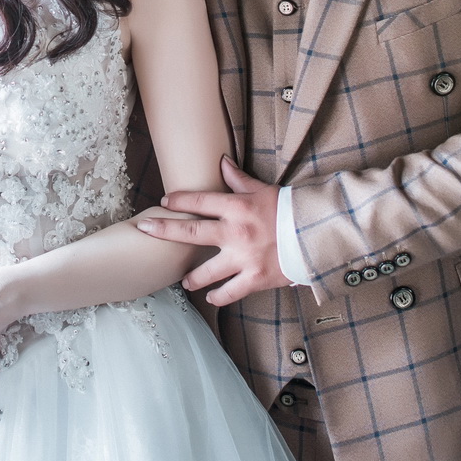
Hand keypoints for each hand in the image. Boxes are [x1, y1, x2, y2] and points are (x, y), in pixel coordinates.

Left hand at [134, 154, 292, 305]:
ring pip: (205, 271)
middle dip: (164, 230)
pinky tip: (210, 298)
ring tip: (184, 281)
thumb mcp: (263, 190)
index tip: (164, 202)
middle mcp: (236, 232)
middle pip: (191, 232)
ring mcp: (244, 257)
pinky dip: (218, 297)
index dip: (179, 201)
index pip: (200, 201)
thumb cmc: (289, 210)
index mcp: (237, 208)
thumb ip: (238, 180)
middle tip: (144, 229)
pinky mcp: (255, 278)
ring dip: (191, 277)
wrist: (317, 233)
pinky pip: (229, 292)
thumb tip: (221, 162)